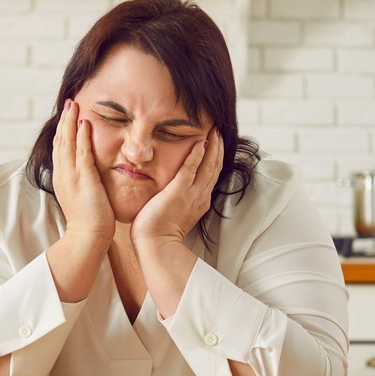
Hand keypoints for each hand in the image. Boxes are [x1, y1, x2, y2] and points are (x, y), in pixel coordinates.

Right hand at [51, 100, 114, 244]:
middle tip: (69, 102)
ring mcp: (71, 176)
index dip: (63, 131)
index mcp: (62, 178)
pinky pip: (81, 152)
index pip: (61, 149)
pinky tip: (84, 123)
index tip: (68, 116)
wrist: (88, 237)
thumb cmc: (90, 221)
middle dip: (64, 121)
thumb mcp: (83, 197)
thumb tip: (90, 175)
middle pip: (60, 141)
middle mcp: (62, 174)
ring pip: (67, 143)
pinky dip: (82, 136)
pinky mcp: (83, 179)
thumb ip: (84, 183)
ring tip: (74, 105)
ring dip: (70, 122)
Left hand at [131, 126, 223, 247]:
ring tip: (215, 130)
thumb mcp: (174, 213)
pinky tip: (200, 141)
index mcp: (199, 202)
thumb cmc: (157, 233)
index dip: (215, 158)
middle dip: (218, 148)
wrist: (155, 245)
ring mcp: (191, 194)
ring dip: (213, 146)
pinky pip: (191, 168)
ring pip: (208, 165)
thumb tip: (169, 191)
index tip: (216, 143)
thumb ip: (176, 200)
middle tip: (219, 130)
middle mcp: (200, 196)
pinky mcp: (178, 192)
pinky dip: (197, 154)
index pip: (211, 175)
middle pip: (215, 167)